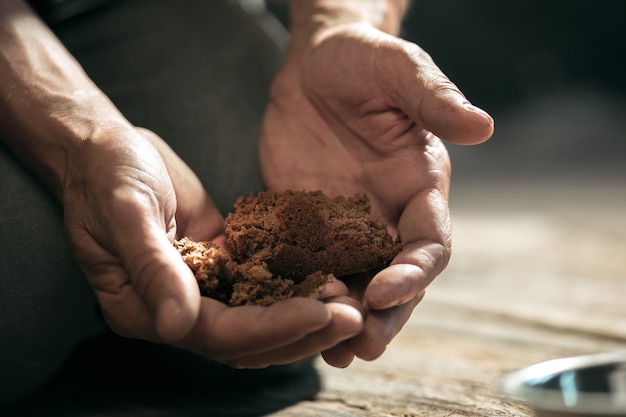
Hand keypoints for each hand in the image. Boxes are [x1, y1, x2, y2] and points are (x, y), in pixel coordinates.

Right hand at [62, 125, 362, 366]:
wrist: (106, 150)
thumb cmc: (106, 174)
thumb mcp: (125, 212)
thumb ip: (151, 267)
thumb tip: (177, 325)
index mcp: (144, 309)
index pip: (216, 333)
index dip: (269, 327)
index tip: (319, 312)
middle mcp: (178, 308)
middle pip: (247, 338)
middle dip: (301, 331)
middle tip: (353, 317)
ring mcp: (202, 288)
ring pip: (260, 317)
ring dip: (305, 315)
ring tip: (352, 304)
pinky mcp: (221, 262)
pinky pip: (262, 283)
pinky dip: (295, 285)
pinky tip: (330, 273)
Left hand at [259, 23, 493, 366]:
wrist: (314, 66)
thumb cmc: (362, 61)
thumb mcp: (398, 70)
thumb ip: (433, 99)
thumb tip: (483, 125)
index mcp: (419, 187)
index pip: (428, 243)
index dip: (414, 271)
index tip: (387, 291)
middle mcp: (386, 215)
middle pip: (394, 279)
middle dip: (383, 316)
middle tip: (363, 348)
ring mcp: (343, 224)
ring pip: (351, 283)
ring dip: (342, 317)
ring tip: (328, 351)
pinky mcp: (303, 223)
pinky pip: (304, 264)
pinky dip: (299, 292)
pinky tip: (284, 314)